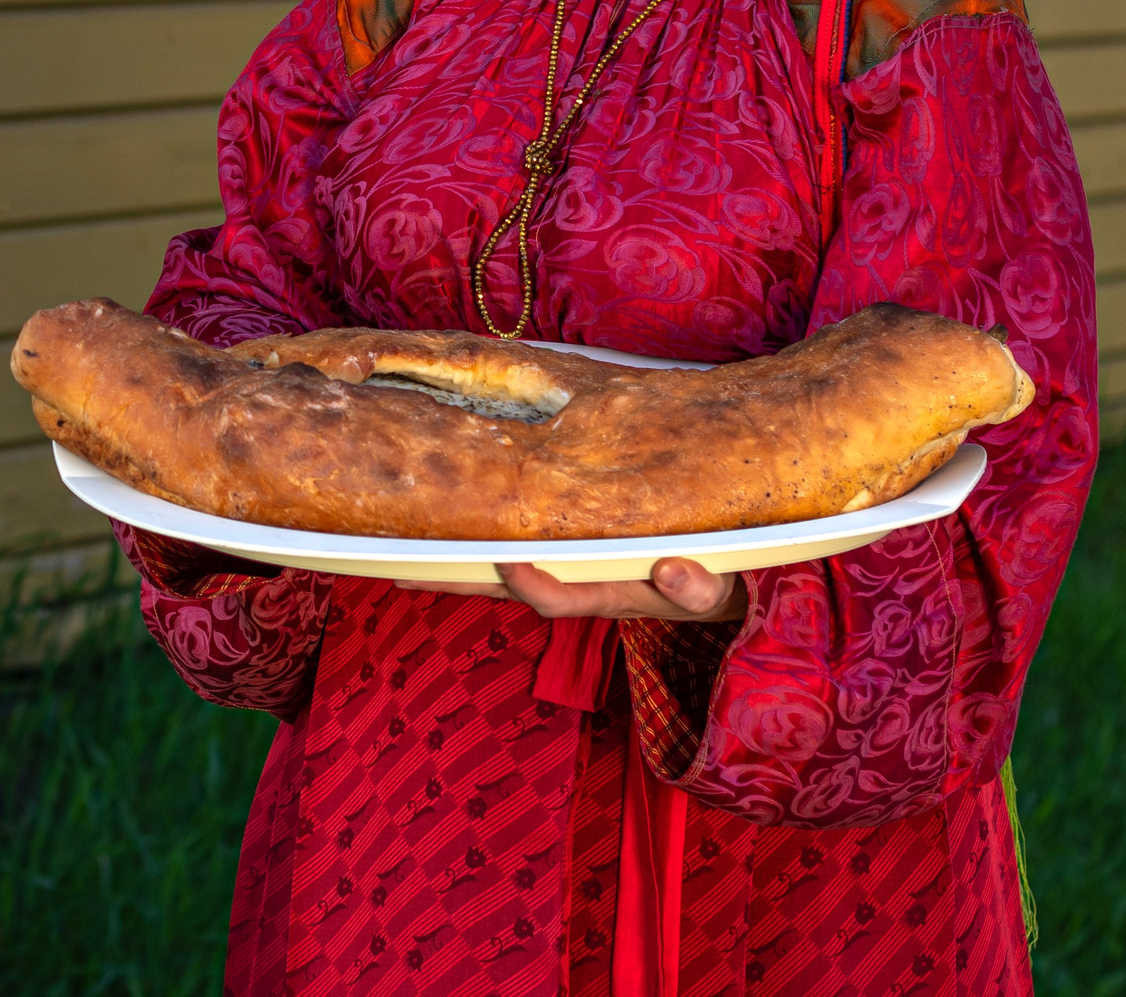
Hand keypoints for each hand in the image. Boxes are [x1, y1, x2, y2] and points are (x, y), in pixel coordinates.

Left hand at [393, 556, 743, 621]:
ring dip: (458, 564)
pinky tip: (455, 527)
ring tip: (405, 552)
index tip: (507, 561)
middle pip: (504, 590)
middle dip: (456, 580)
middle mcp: (580, 589)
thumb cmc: (721, 586)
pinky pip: (518, 552)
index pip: (557, 598)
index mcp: (610, 596)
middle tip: (400, 571)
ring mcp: (573, 575)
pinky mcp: (573, 558)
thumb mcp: (720, 591)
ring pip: (502, 572)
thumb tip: (672, 569)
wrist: (725, 590)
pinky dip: (484, 543)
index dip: (529, 583)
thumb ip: (699, 588)